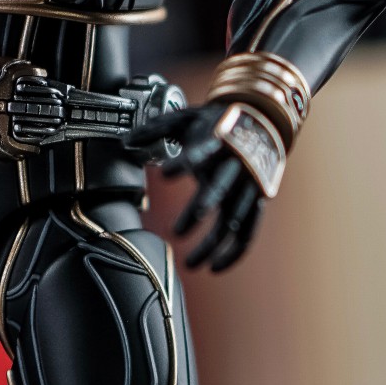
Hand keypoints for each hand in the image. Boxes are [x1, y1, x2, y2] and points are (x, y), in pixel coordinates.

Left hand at [158, 103, 265, 272]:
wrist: (261, 120)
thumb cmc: (215, 122)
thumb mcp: (186, 118)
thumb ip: (155, 129)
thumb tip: (124, 142)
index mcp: (217, 142)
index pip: (200, 154)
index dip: (184, 163)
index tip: (164, 174)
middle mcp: (235, 166)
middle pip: (218, 193)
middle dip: (198, 213)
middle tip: (176, 232)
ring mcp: (248, 186)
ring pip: (234, 222)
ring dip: (213, 245)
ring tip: (190, 264)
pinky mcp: (257, 202)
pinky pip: (249, 233)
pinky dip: (234, 253)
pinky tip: (214, 267)